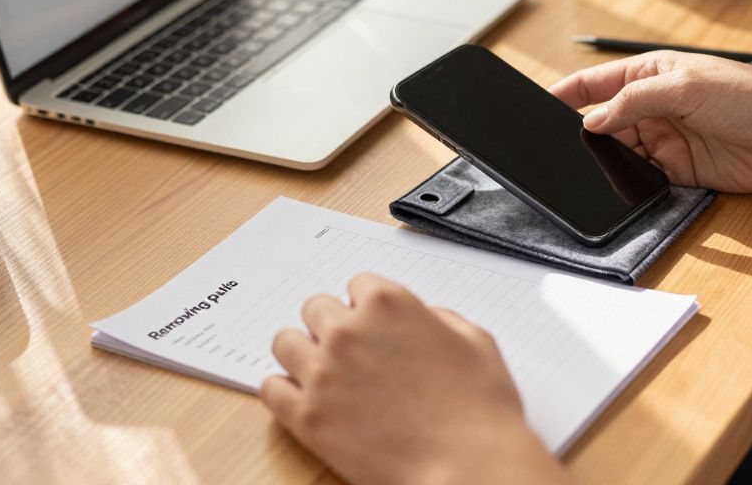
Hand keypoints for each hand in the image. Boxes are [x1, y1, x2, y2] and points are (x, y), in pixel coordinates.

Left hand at [261, 273, 567, 484]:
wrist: (470, 466)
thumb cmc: (481, 410)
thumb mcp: (476, 342)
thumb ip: (440, 319)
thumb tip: (422, 320)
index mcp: (388, 304)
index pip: (356, 285)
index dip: (366, 308)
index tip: (372, 326)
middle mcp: (348, 331)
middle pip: (315, 309)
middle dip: (332, 327)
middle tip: (349, 352)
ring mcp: (323, 373)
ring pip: (285, 342)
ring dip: (303, 354)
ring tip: (322, 374)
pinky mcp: (306, 417)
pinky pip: (270, 388)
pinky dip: (284, 392)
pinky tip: (305, 400)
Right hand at [551, 51, 751, 192]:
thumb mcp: (687, 86)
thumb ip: (634, 100)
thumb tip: (593, 120)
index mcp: (653, 72)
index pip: (597, 82)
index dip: (567, 94)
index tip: (538, 107)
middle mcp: (656, 105)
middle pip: (603, 122)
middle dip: (583, 135)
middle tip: (558, 150)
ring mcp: (668, 139)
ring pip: (620, 153)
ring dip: (606, 162)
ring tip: (588, 171)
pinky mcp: (682, 171)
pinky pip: (644, 179)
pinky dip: (631, 184)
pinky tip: (621, 187)